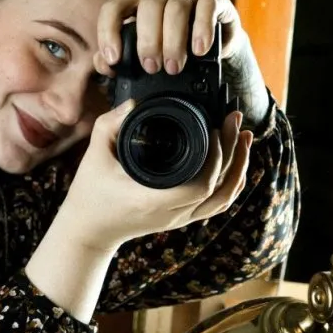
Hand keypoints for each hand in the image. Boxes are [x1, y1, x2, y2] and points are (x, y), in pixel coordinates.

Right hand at [60, 101, 252, 253]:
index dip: (216, 157)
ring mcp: (179, 219)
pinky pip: (216, 204)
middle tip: (235, 120)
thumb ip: (111, 123)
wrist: (88, 229)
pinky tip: (236, 161)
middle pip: (220, 189)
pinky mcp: (180, 218)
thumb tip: (135, 102)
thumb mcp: (95, 153)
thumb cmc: (90, 193)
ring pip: (223, 199)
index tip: (215, 127)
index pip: (200, 184)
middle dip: (235, 152)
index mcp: (153, 200)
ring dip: (239, 168)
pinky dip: (231, 183)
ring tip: (245, 137)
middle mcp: (171, 213)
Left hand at [93, 0, 269, 126]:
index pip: (113, 7)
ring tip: (174, 67)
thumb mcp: (143, 50)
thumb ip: (120, 56)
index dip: (109, 33)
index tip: (114, 59)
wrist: (213, 39)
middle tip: (152, 68)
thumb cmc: (171, 43)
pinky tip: (199, 50)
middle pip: (149, 6)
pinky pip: (206, 7)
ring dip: (173, 40)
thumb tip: (104, 64)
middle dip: (148, 40)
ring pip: (176, 7)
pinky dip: (202, 30)